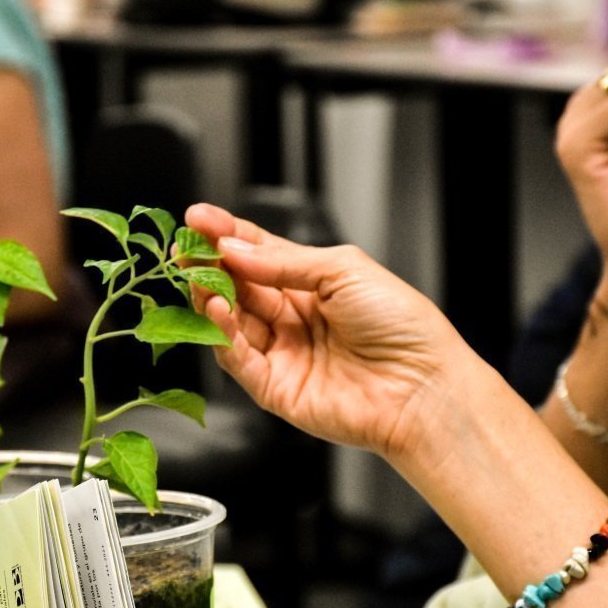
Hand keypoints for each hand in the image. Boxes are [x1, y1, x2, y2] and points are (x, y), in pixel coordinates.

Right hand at [184, 203, 468, 460]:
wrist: (424, 386)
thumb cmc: (402, 325)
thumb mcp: (343, 270)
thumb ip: (284, 261)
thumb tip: (233, 249)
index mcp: (314, 285)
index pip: (259, 255)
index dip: (227, 235)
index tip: (197, 218)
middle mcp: (295, 319)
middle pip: (238, 287)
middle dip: (209, 265)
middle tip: (184, 247)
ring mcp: (283, 354)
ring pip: (231, 322)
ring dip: (210, 297)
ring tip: (197, 275)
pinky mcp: (275, 390)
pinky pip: (238, 359)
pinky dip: (221, 333)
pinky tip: (217, 309)